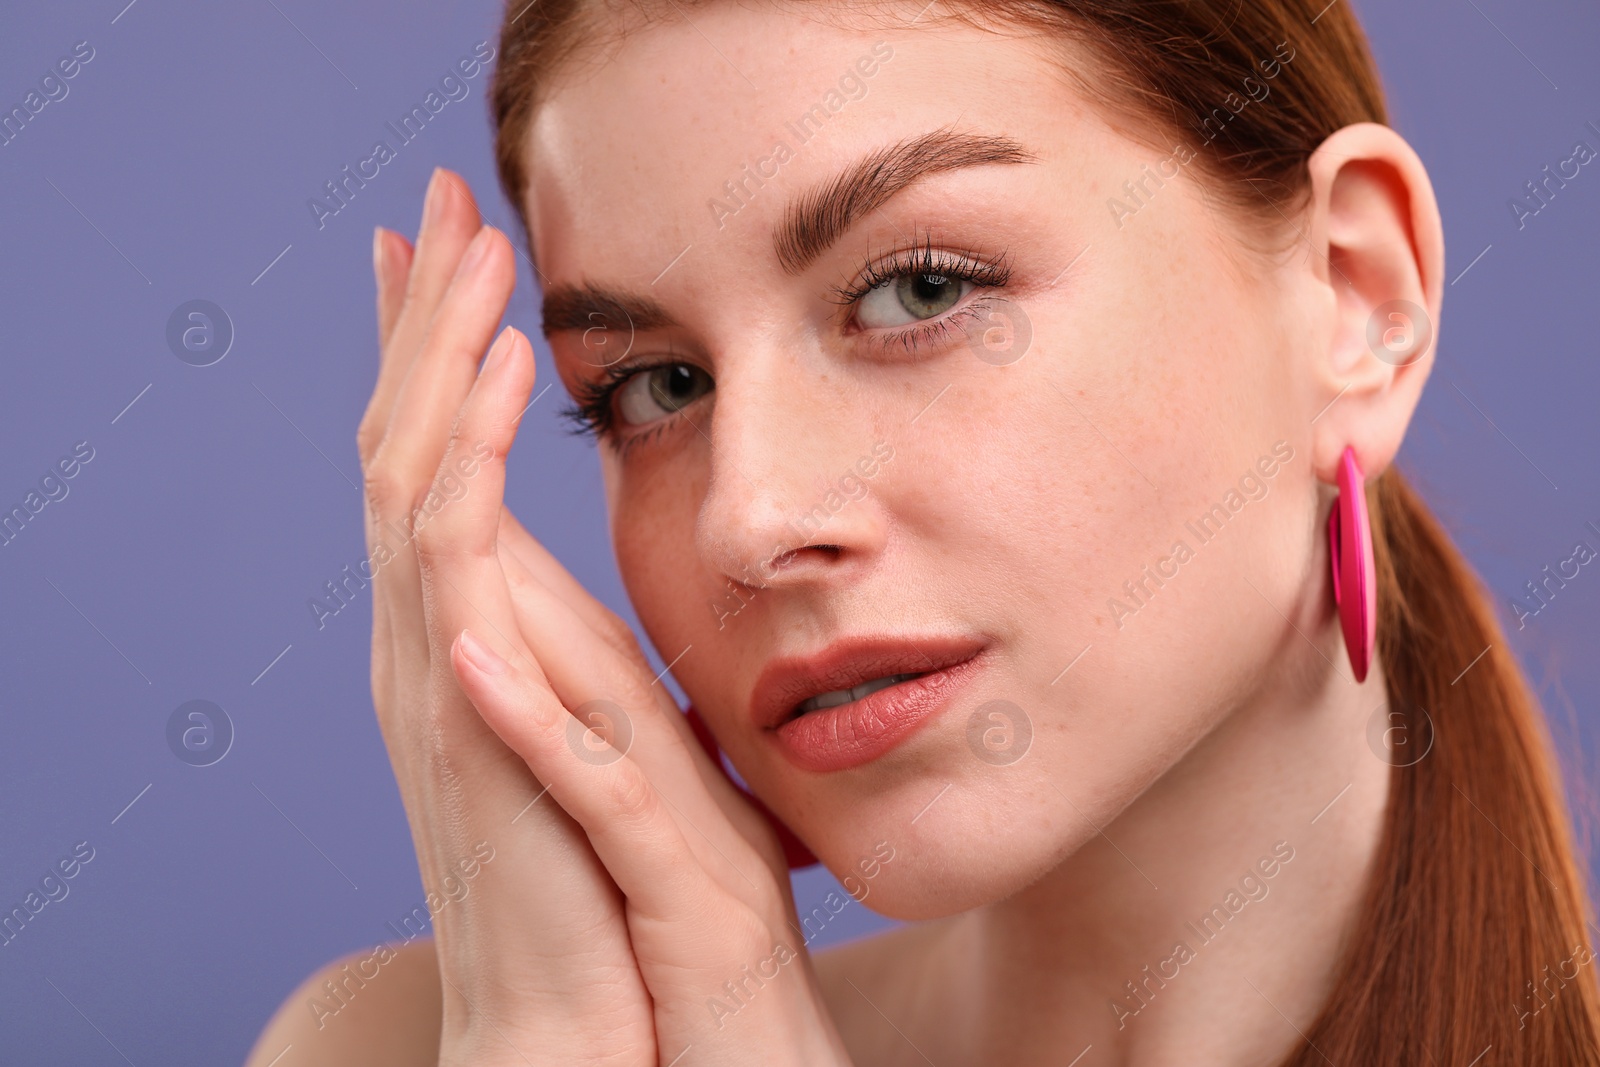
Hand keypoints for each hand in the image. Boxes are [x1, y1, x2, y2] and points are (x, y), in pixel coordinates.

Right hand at [360, 168, 651, 1064]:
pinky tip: (501, 373)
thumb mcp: (630, 737)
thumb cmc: (631, 882)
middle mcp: (435, 643)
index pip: (441, 470)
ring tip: (469, 247)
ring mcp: (437, 676)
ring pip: (410, 474)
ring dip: (436, 353)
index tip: (457, 261)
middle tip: (438, 202)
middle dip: (421, 320)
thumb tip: (662, 616)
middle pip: (406, 444)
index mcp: (480, 641)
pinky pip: (450, 558)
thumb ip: (617, 667)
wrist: (602, 1020)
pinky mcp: (469, 713)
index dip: (438, 362)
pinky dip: (468, 454)